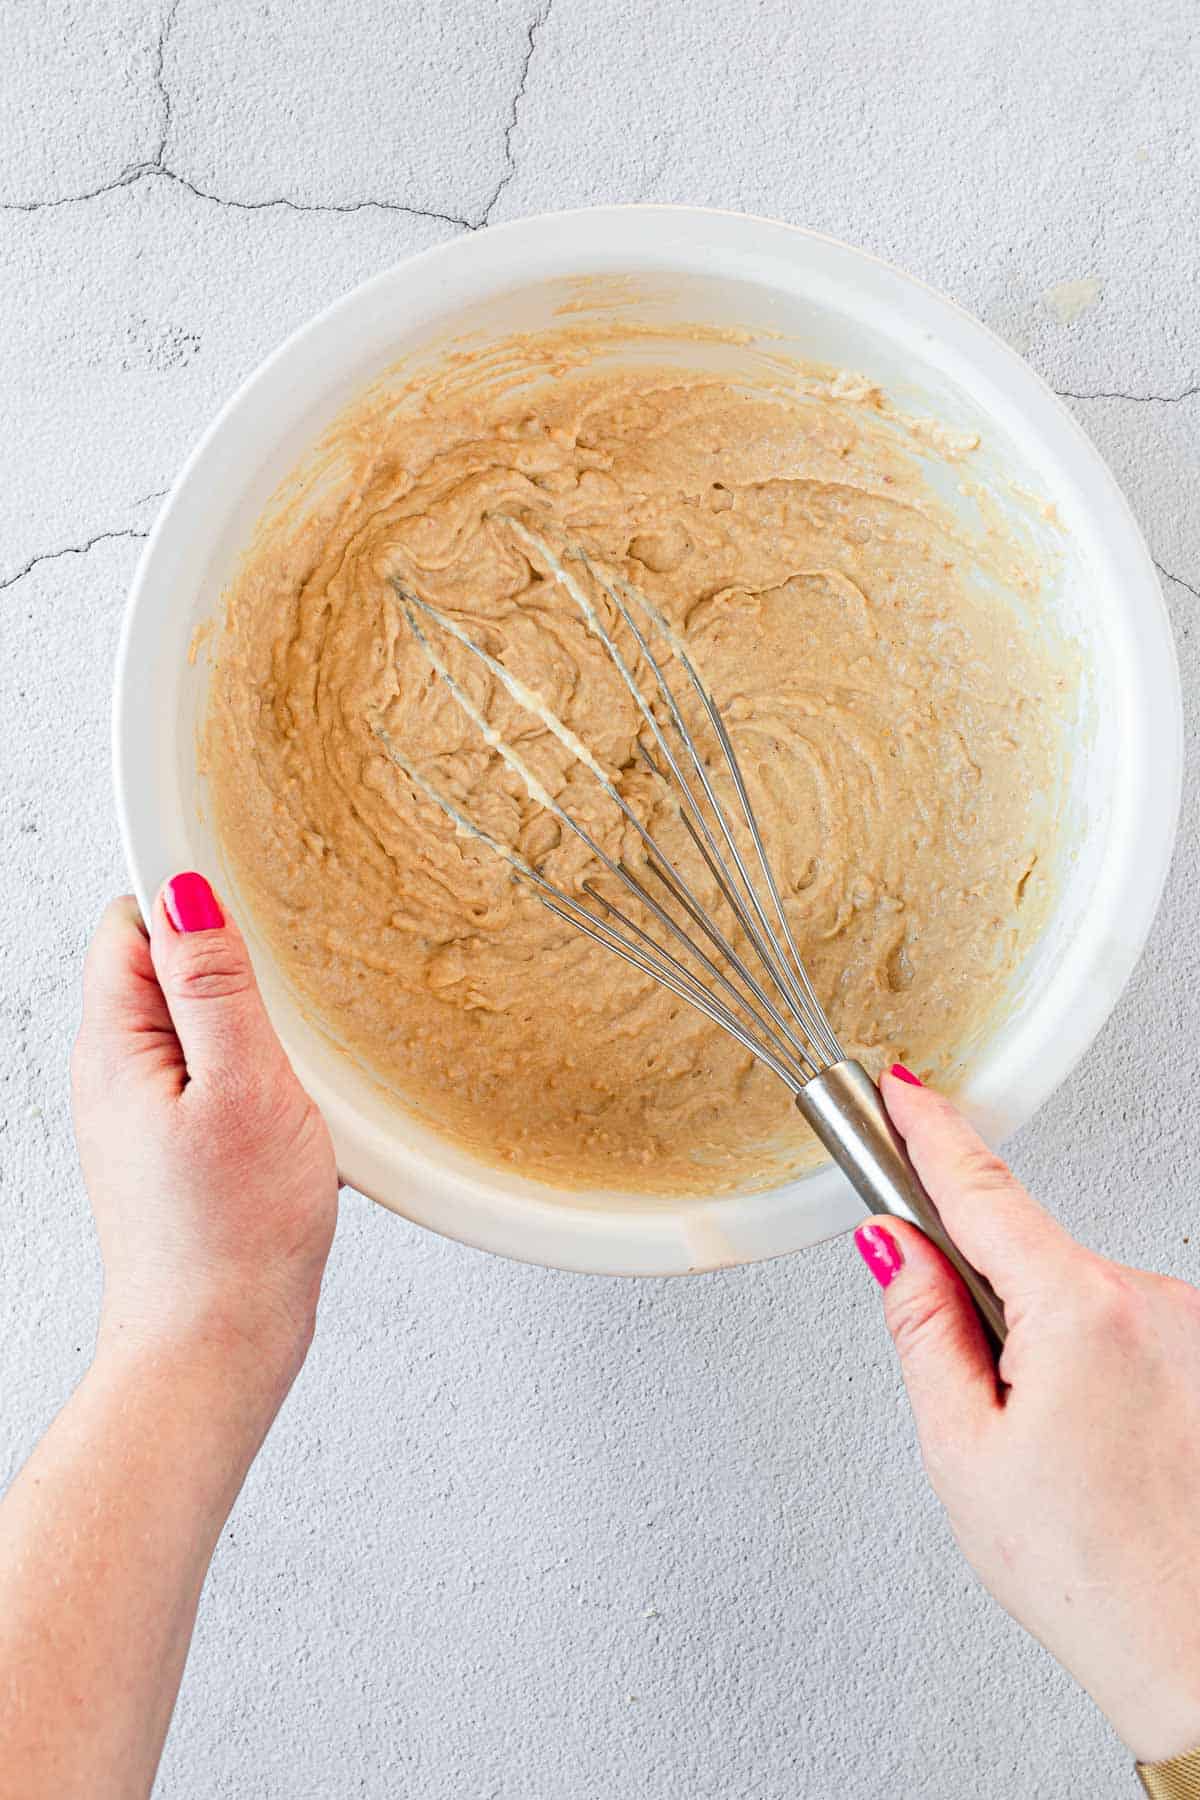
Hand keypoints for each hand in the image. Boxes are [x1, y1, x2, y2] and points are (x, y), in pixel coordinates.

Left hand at [71, 875, 337, 1392]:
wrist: (218, 1346)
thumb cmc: (233, 1236)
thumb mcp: (243, 1089)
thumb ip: (214, 986)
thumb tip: (186, 894)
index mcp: (115, 1045)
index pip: (134, 922)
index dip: (196, 911)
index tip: (256, 935)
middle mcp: (114, 1071)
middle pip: (165, 966)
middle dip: (231, 971)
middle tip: (284, 1019)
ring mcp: (141, 1110)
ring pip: (194, 1022)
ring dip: (248, 1027)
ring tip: (288, 1072)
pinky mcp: (174, 1143)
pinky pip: (211, 1071)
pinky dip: (252, 1073)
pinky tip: (284, 1109)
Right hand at [856, 1069, 1199, 1767]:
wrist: (1199, 1659)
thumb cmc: (1096, 1577)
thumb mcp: (964, 1451)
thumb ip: (923, 1329)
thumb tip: (896, 1249)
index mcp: (1082, 1311)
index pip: (981, 1190)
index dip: (929, 1132)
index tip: (899, 1088)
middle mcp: (1153, 1301)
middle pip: (1030, 1257)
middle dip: (990, 1307)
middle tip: (988, 1409)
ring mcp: (1194, 1326)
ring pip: (1080, 1301)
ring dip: (1050, 1349)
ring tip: (1060, 1456)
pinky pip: (1128, 1331)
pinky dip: (1098, 1370)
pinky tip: (1102, 1449)